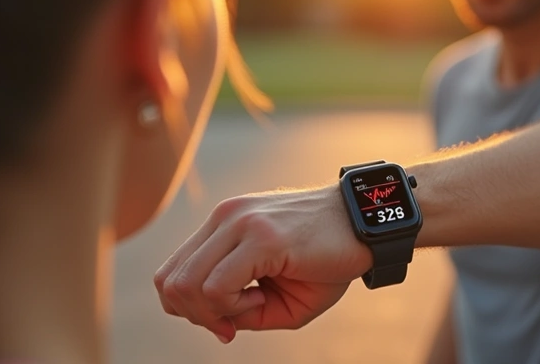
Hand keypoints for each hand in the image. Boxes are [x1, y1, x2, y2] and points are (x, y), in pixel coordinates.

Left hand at [154, 185, 372, 342]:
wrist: (370, 226)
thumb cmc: (329, 259)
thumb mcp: (278, 294)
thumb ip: (238, 308)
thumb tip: (214, 321)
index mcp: (223, 224)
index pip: (171, 272)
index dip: (189, 309)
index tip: (228, 321)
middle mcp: (225, 218)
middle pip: (169, 281)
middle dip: (197, 317)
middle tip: (234, 322)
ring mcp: (239, 223)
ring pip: (186, 285)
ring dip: (214, 312)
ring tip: (255, 304)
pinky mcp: (260, 236)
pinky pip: (216, 286)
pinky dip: (233, 307)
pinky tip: (263, 298)